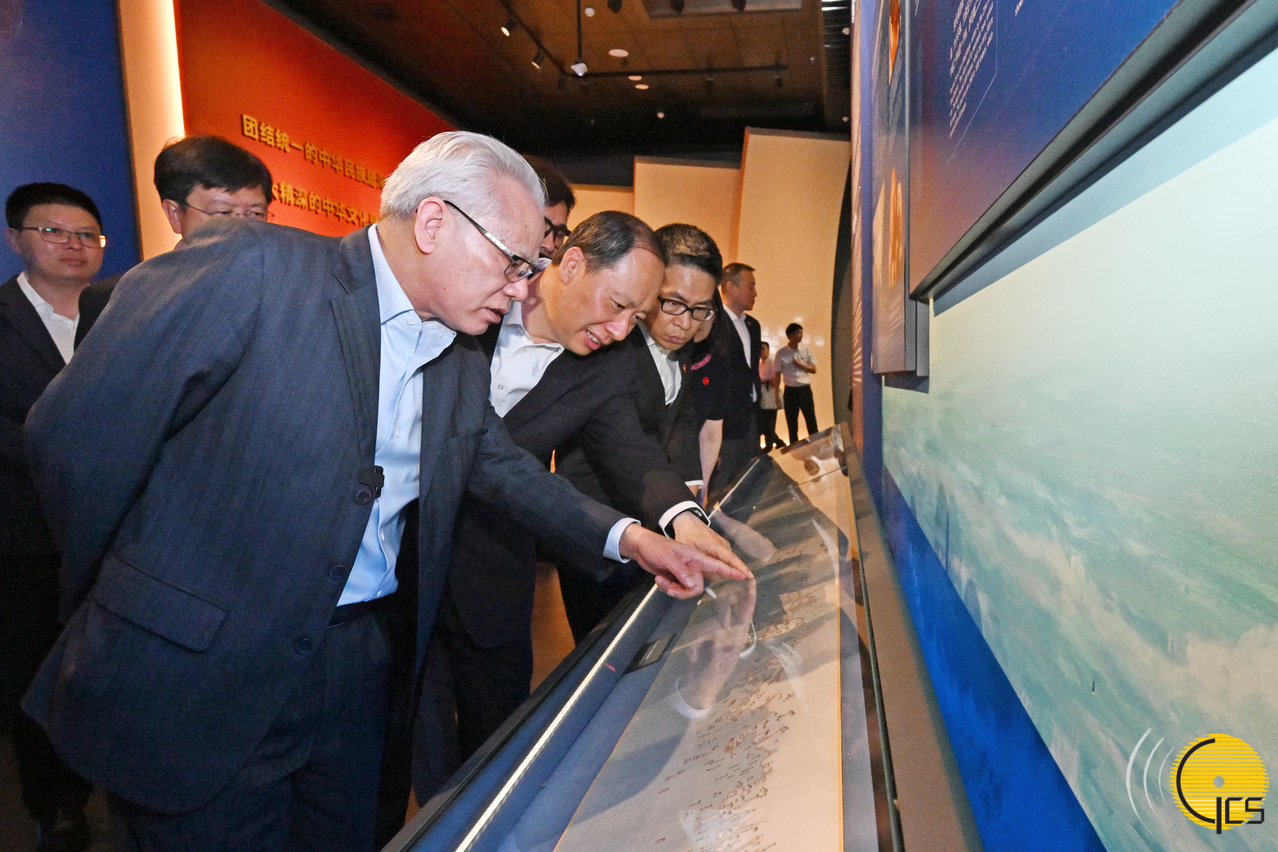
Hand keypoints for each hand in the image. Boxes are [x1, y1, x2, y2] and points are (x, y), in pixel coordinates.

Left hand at [619, 523, 750, 599]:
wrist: (640, 547)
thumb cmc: (656, 546)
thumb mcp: (667, 557)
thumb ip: (681, 571)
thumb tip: (693, 585)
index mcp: (695, 556)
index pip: (717, 564)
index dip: (731, 570)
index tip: (745, 575)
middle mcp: (693, 566)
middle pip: (698, 586)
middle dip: (684, 591)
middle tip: (669, 588)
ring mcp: (684, 573)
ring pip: (687, 590)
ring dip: (674, 590)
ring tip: (660, 581)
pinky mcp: (676, 578)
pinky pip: (678, 589)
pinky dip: (669, 589)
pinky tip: (659, 581)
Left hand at [670, 511, 750, 579]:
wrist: (688, 521)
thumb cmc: (688, 535)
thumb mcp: (690, 551)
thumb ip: (699, 564)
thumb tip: (710, 577)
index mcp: (715, 545)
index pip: (730, 558)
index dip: (740, 567)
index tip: (748, 575)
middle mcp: (723, 545)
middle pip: (729, 564)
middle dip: (721, 572)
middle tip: (704, 571)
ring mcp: (724, 545)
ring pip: (725, 563)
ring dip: (717, 568)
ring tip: (702, 565)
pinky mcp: (723, 546)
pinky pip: (724, 559)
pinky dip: (717, 563)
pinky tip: (706, 563)